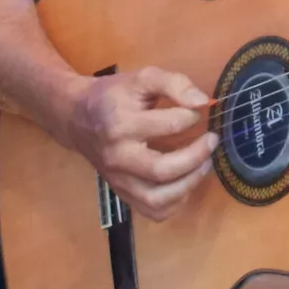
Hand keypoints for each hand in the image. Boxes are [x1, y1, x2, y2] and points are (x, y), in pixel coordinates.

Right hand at [73, 66, 212, 219]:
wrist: (77, 117)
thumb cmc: (113, 96)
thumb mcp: (141, 78)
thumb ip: (174, 83)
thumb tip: (203, 102)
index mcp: (121, 123)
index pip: (168, 125)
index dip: (192, 117)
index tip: (197, 111)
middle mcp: (118, 157)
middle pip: (162, 170)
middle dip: (196, 157)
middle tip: (211, 140)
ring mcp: (119, 180)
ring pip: (158, 199)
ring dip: (189, 184)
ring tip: (203, 165)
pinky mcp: (122, 193)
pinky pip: (152, 211)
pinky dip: (175, 202)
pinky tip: (184, 182)